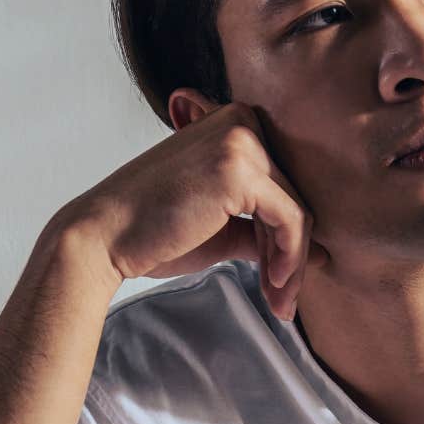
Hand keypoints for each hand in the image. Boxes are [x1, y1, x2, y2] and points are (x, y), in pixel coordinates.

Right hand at [58, 100, 324, 320]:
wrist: (103, 239)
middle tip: (284, 300)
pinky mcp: (240, 170)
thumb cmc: (154, 234)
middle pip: (296, 196)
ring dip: (292, 265)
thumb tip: (321, 255)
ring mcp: (241, 141)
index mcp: (235, 123)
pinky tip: (273, 286)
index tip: (278, 278)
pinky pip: (291, 221)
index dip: (285, 236)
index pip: (284, 183)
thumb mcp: (223, 230)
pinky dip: (289, 259)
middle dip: (292, 254)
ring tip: (280, 302)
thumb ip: (266, 234)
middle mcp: (242, 120)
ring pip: (298, 212)